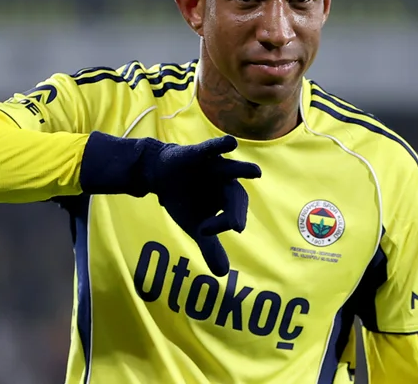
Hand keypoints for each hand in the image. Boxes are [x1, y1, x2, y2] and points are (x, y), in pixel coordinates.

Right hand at [143, 135, 260, 275]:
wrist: (161, 175)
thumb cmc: (184, 200)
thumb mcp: (196, 226)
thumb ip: (211, 247)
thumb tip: (222, 274)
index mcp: (228, 200)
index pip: (233, 215)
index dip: (222, 224)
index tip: (204, 232)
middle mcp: (226, 183)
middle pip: (236, 196)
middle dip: (235, 211)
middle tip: (235, 227)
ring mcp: (215, 167)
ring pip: (232, 169)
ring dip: (243, 170)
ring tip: (256, 173)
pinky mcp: (200, 154)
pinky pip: (212, 149)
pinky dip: (220, 145)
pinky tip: (231, 143)